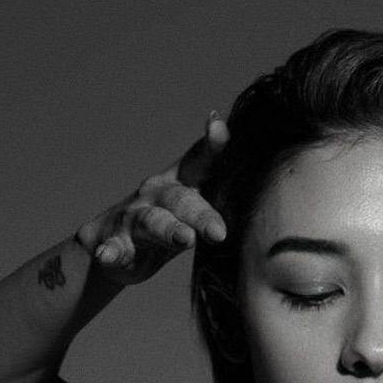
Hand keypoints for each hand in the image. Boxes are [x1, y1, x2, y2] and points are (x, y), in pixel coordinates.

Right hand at [75, 113, 229, 285]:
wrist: (113, 246)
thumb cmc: (169, 221)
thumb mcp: (197, 203)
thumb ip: (224, 189)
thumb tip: (273, 177)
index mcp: (181, 182)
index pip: (200, 161)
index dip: (211, 145)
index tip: (219, 127)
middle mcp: (157, 193)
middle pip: (181, 199)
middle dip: (201, 214)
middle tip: (220, 232)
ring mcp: (134, 217)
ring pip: (151, 221)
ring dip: (167, 229)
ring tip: (182, 239)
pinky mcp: (117, 244)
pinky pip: (115, 247)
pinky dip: (111, 251)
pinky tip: (109, 255)